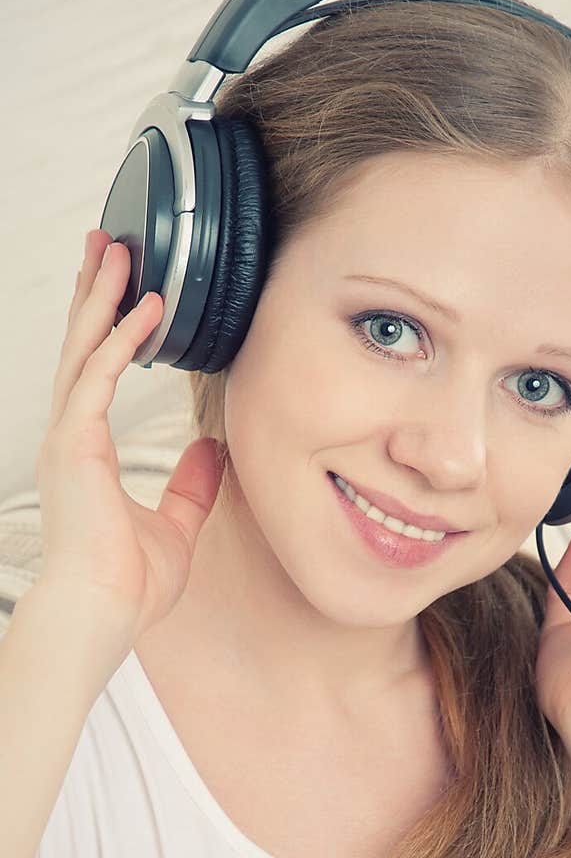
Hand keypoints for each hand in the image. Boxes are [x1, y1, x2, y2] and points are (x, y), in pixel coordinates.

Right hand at [34, 230, 224, 656]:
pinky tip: (149, 308)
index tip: (124, 290)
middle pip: (82, 346)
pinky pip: (101, 376)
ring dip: (104, 296)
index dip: (108, 328)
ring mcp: (69, 437)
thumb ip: (192, 486)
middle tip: (110, 244)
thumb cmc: (128, 584)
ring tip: (121, 250)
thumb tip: (213, 452)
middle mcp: (72, 436)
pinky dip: (126, 340)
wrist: (102, 614)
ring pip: (85, 348)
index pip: (95, 373)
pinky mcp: (77, 443)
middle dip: (96, 293)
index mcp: (87, 452)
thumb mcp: (175, 526)